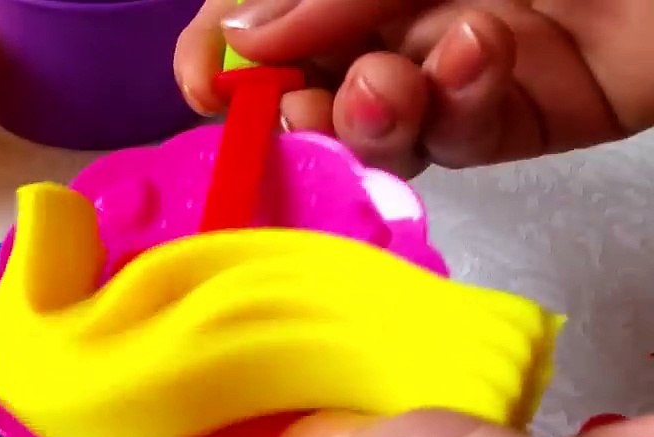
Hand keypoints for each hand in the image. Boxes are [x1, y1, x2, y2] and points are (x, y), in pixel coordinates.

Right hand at [174, 0, 653, 177]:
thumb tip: (235, 43)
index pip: (259, 16)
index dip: (219, 54)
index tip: (206, 91)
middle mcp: (394, 15)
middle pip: (307, 86)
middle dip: (296, 106)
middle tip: (304, 109)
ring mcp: (451, 69)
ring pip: (377, 128)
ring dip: (370, 117)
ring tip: (390, 85)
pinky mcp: (516, 116)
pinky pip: (463, 136)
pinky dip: (460, 106)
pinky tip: (480, 55)